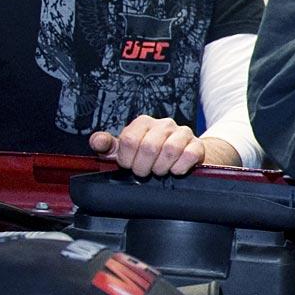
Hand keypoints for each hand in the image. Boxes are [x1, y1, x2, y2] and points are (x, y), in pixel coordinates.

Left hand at [89, 115, 205, 176]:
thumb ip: (109, 146)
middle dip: (144, 167)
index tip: (130, 165)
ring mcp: (182, 133)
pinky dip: (179, 168)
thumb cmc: (150, 154)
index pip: (129, 139)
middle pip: (149, 147)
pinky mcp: (197, 145)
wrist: (182, 155)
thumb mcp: (126, 150)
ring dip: (161, 168)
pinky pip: (188, 156)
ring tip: (159, 171)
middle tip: (145, 171)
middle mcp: (164, 124)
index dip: (127, 159)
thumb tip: (97, 141)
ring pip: (169, 150)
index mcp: (143, 122)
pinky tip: (175, 170)